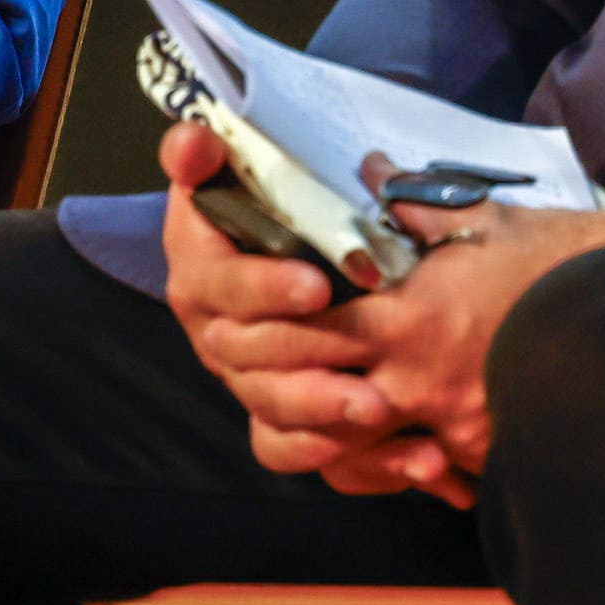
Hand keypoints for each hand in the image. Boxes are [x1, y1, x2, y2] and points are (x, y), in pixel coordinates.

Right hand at [156, 122, 456, 501]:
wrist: (274, 245)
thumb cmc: (256, 200)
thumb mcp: (228, 166)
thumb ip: (205, 153)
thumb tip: (197, 141)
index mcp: (198, 271)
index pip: (222, 287)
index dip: (266, 289)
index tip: (318, 286)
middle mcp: (213, 331)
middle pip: (248, 359)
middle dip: (309, 362)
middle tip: (367, 360)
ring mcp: (243, 379)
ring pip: (271, 412)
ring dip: (326, 417)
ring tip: (382, 412)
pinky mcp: (277, 417)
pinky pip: (296, 452)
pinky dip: (351, 463)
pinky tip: (407, 459)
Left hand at [177, 129, 604, 501]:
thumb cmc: (556, 257)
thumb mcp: (476, 217)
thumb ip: (407, 201)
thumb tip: (367, 165)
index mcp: (410, 320)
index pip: (313, 333)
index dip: (269, 330)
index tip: (237, 321)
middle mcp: (423, 382)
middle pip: (326, 401)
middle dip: (287, 391)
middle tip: (257, 379)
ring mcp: (458, 427)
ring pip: (369, 449)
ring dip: (337, 435)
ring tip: (309, 417)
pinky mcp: (491, 451)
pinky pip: (428, 470)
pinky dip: (402, 462)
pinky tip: (385, 449)